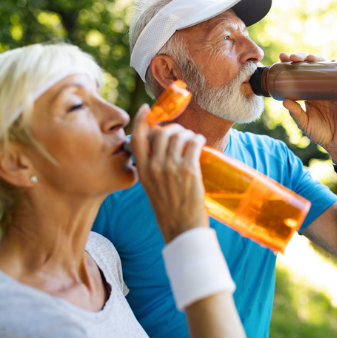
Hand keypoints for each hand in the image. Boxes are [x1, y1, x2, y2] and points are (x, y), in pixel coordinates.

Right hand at [131, 104, 207, 242]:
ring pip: (179, 136)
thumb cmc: (169, 209)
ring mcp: (171, 168)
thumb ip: (153, 168)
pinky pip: (193, 143)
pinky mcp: (189, 170)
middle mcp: (154, 167)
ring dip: (188, 134)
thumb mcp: (152, 187)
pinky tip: (199, 142)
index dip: (141, 120)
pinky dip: (198, 139)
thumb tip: (161, 147)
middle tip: (181, 133)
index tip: (146, 109)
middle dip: (173, 128)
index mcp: (143, 171)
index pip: (137, 138)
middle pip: (162, 133)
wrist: (181, 228)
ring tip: (192, 140)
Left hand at [279, 52, 336, 163]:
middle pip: (311, 67)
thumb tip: (284, 101)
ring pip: (325, 68)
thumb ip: (296, 113)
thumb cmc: (321, 133)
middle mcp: (320, 87)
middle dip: (301, 58)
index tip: (282, 58)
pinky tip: (332, 61)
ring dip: (317, 59)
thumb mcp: (304, 123)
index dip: (291, 65)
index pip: (298, 74)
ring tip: (308, 58)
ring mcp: (332, 88)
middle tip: (291, 58)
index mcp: (309, 93)